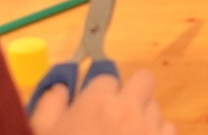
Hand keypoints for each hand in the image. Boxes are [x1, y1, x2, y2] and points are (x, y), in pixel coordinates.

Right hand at [30, 69, 174, 134]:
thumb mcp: (39, 133)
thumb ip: (49, 104)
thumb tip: (61, 85)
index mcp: (97, 103)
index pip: (106, 78)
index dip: (98, 94)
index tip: (89, 111)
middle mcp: (129, 110)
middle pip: (143, 81)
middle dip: (131, 93)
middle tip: (114, 117)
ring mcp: (151, 130)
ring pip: (156, 107)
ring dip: (142, 118)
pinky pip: (167, 130)